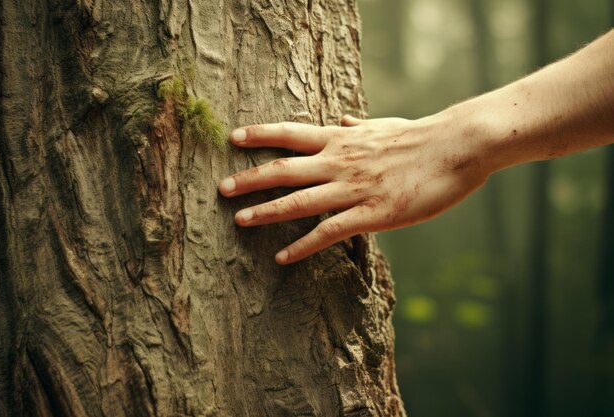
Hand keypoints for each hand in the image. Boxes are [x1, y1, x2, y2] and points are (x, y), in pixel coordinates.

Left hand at [219, 114, 489, 264]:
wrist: (455, 147)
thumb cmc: (421, 136)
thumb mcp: (384, 125)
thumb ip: (358, 126)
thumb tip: (343, 118)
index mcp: (342, 139)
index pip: (291, 133)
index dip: (260, 134)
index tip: (234, 137)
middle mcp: (339, 162)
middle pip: (284, 170)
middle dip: (250, 178)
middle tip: (222, 188)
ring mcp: (353, 189)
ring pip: (299, 202)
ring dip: (266, 212)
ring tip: (239, 221)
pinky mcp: (371, 214)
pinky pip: (328, 232)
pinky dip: (302, 246)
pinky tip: (282, 257)